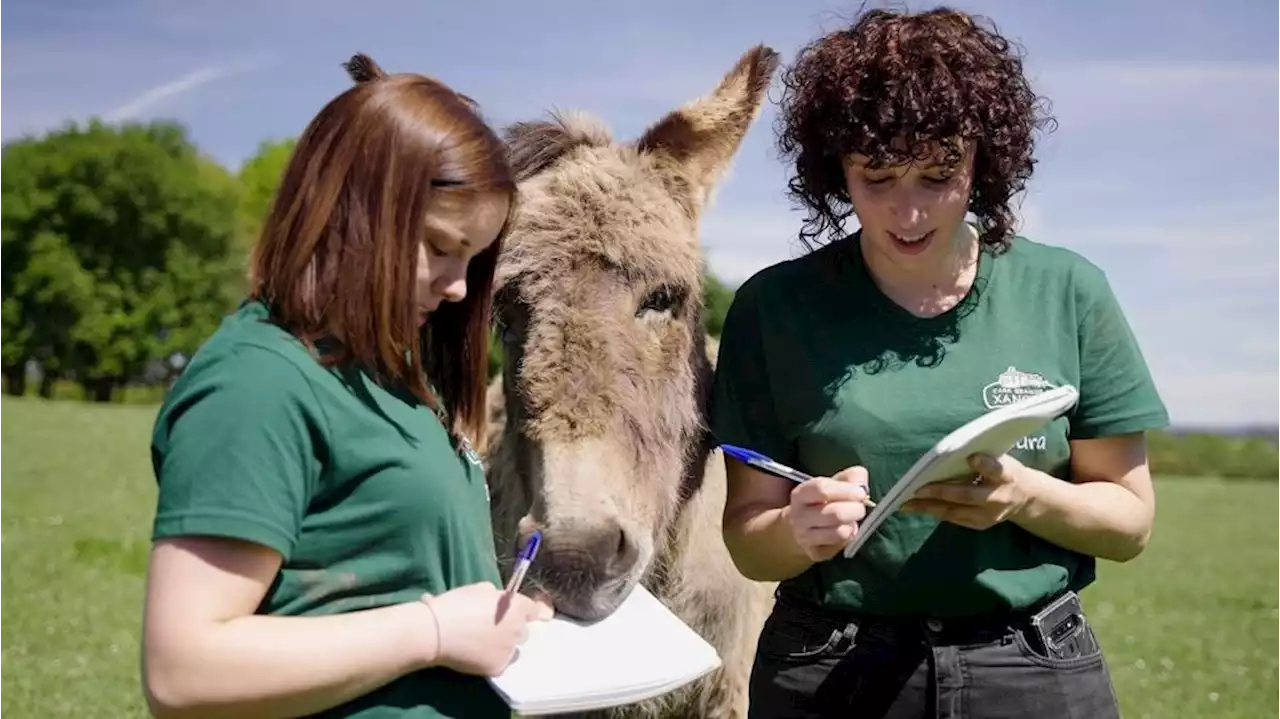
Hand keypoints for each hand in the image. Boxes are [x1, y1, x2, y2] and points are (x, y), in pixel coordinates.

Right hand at [419, 582, 554, 676]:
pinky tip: (477, 655)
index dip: (536, 611)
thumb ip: (495, 595)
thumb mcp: (478, 589)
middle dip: (513, 629)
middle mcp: (517, 629)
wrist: (436, 631)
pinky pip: (501, 663)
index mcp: (515, 607)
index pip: (536, 610)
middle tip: (493, 628)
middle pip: (524, 631)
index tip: (538, 615)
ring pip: (514, 649)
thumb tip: (496, 599)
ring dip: (505, 646)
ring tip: (483, 644)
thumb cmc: (455, 605)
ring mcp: (509, 650)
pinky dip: (493, 659)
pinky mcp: (498, 667)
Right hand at [786, 466, 872, 561]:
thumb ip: (850, 478)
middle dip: (856, 510)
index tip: (861, 494)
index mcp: (801, 494)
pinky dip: (848, 538)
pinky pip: (840, 547)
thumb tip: (862, 486)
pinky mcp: (814, 554)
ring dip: (853, 525)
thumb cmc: (823, 501)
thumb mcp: (833, 483)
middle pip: (836, 513)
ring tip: (852, 521)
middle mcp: (799, 516)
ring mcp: (804, 537)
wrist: (800, 527)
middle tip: (860, 508)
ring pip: (840, 532)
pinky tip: (845, 533)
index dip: (846, 490)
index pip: (822, 489)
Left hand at [901, 453, 1034, 530]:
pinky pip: (954, 518)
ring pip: (955, 511)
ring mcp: (989, 515)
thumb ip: (984, 457)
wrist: (1025, 499)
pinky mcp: (981, 525)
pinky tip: (919, 508)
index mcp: (1006, 475)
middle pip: (967, 495)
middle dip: (939, 492)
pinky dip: (936, 512)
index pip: (995, 469)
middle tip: (916, 489)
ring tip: (907, 504)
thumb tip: (956, 451)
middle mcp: (997, 498)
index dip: (984, 464)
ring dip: (929, 507)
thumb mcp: (1002, 459)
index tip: (972, 457)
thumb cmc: (1006, 473)